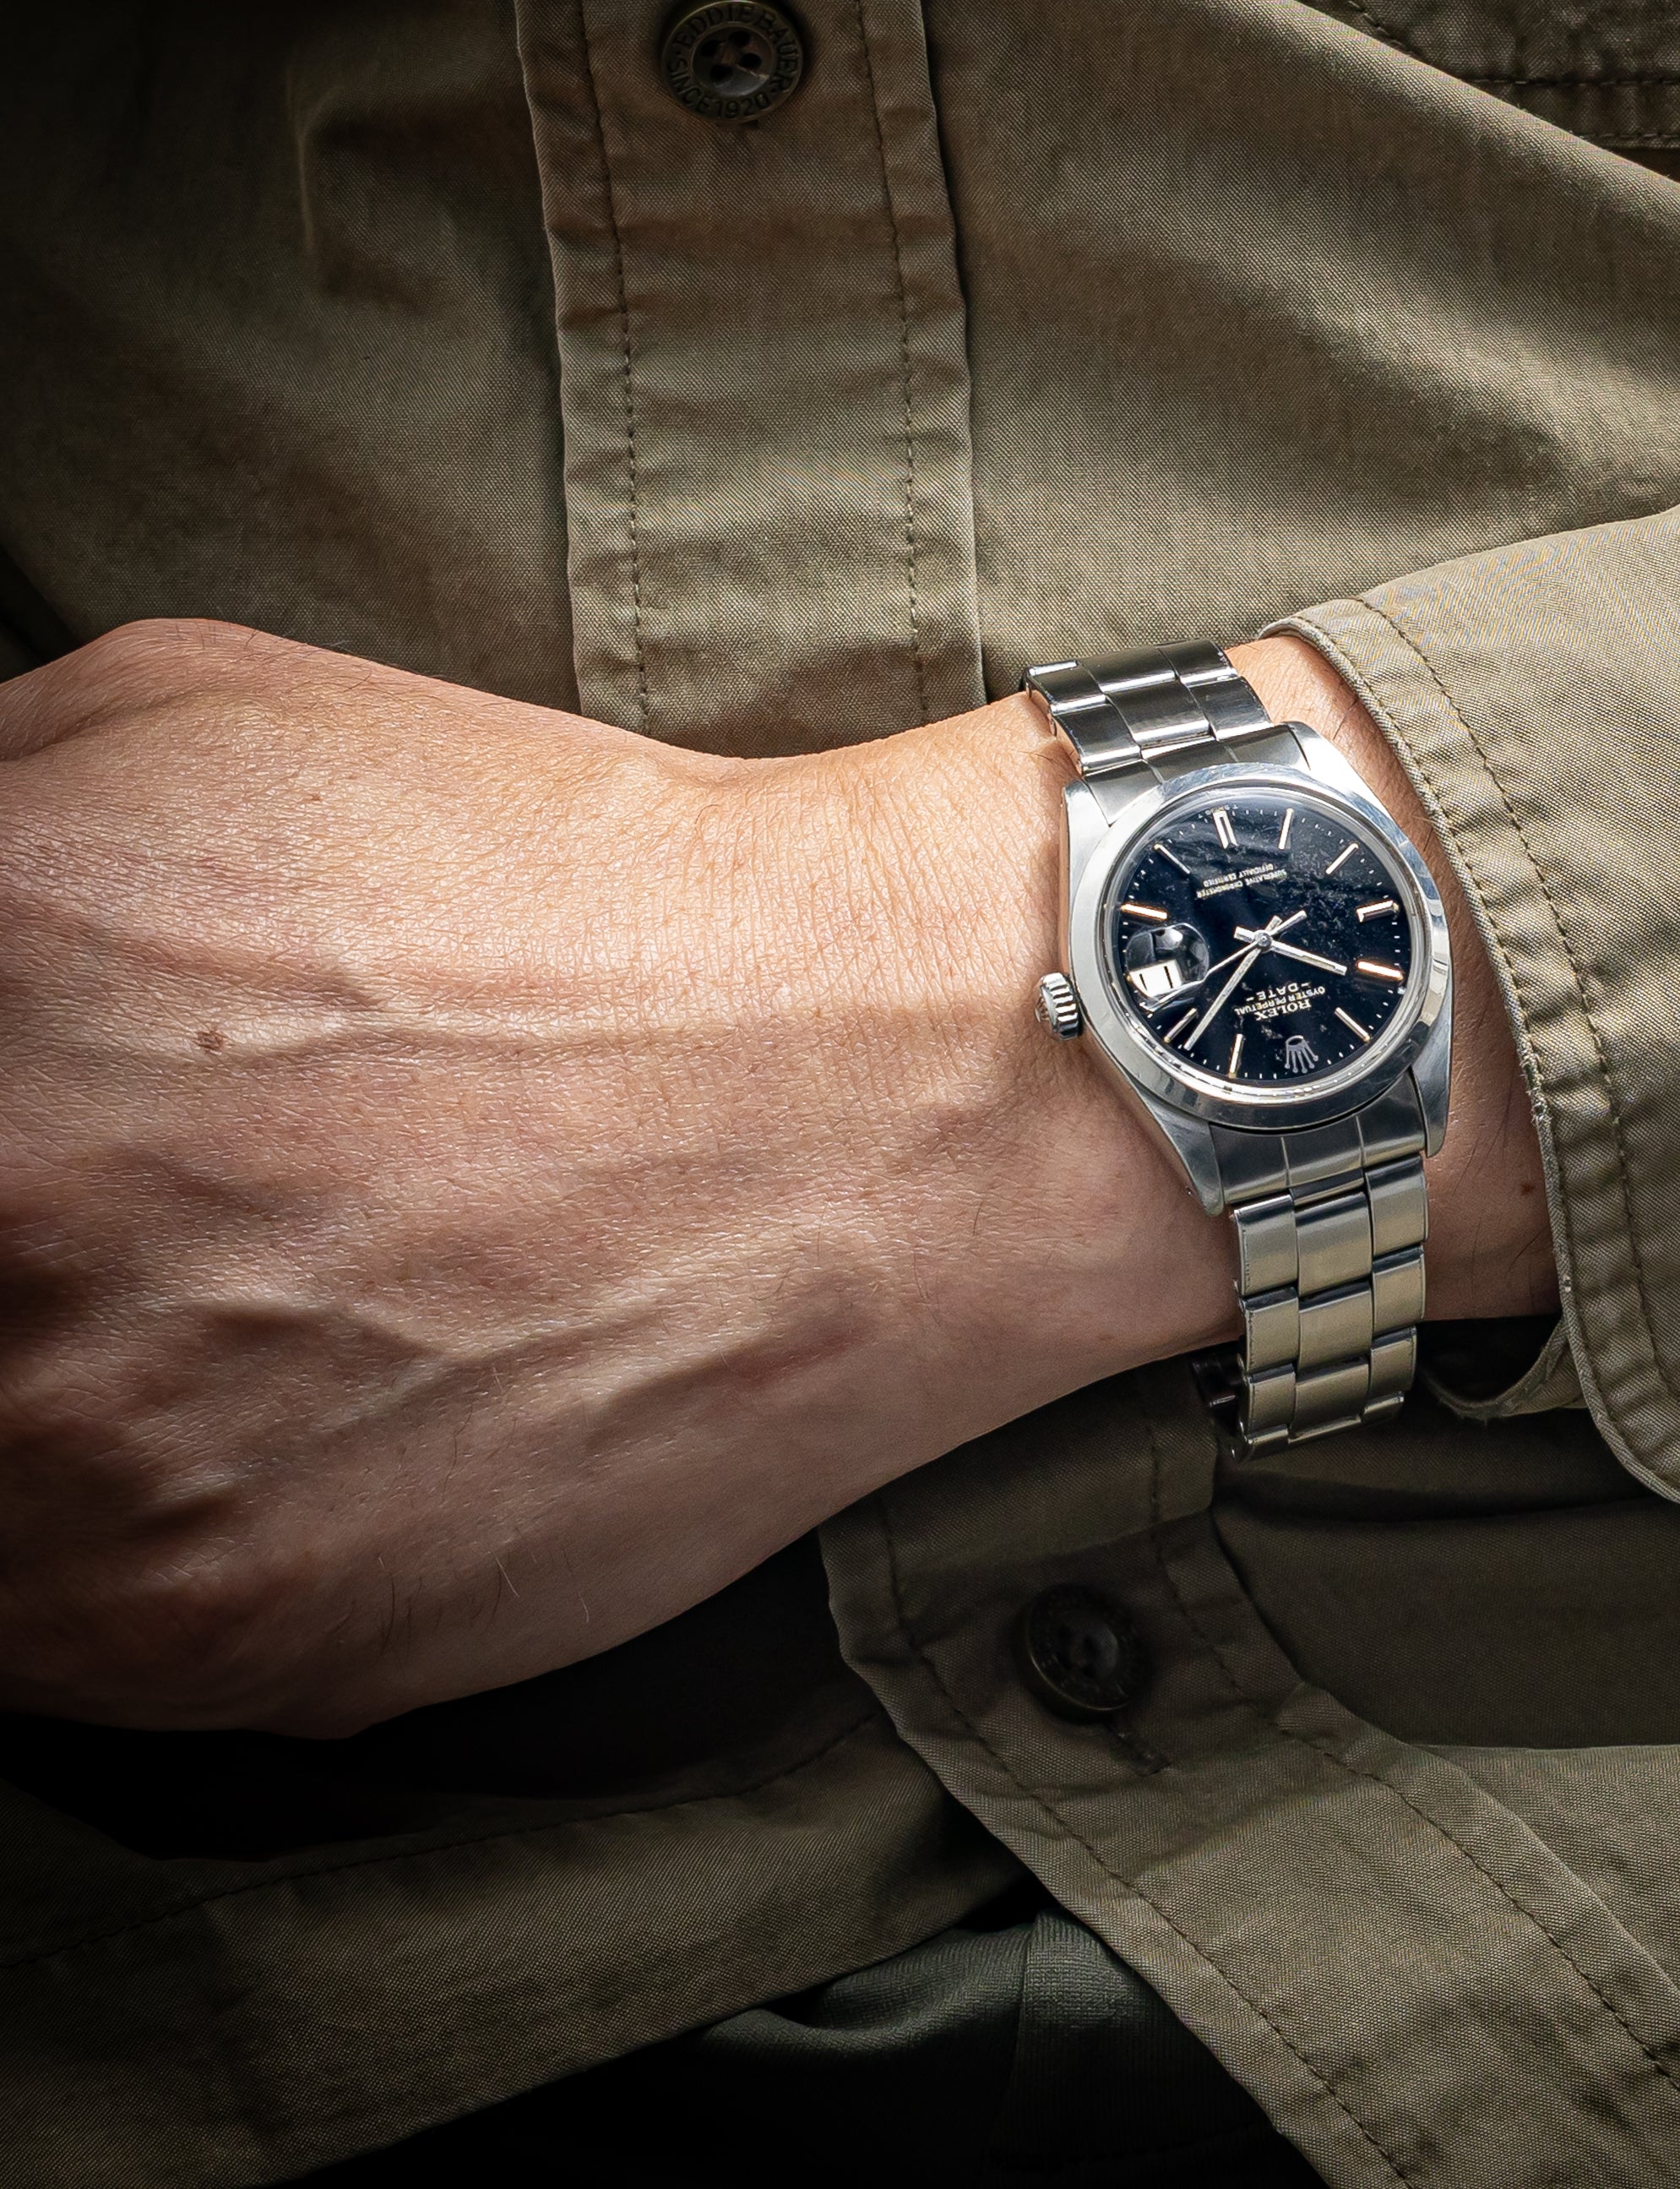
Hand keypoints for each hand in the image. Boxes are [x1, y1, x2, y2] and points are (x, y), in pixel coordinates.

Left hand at [0, 621, 1547, 1733]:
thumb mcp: (173, 725)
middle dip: (3, 1251)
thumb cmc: (570, 885)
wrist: (893, 1088)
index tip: (5, 1152)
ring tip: (213, 1305)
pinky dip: (115, 1527)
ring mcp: (87, 1486)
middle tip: (114, 1212)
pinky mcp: (223, 1651)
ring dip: (35, 1400)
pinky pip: (48, 1627)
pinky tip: (270, 1412)